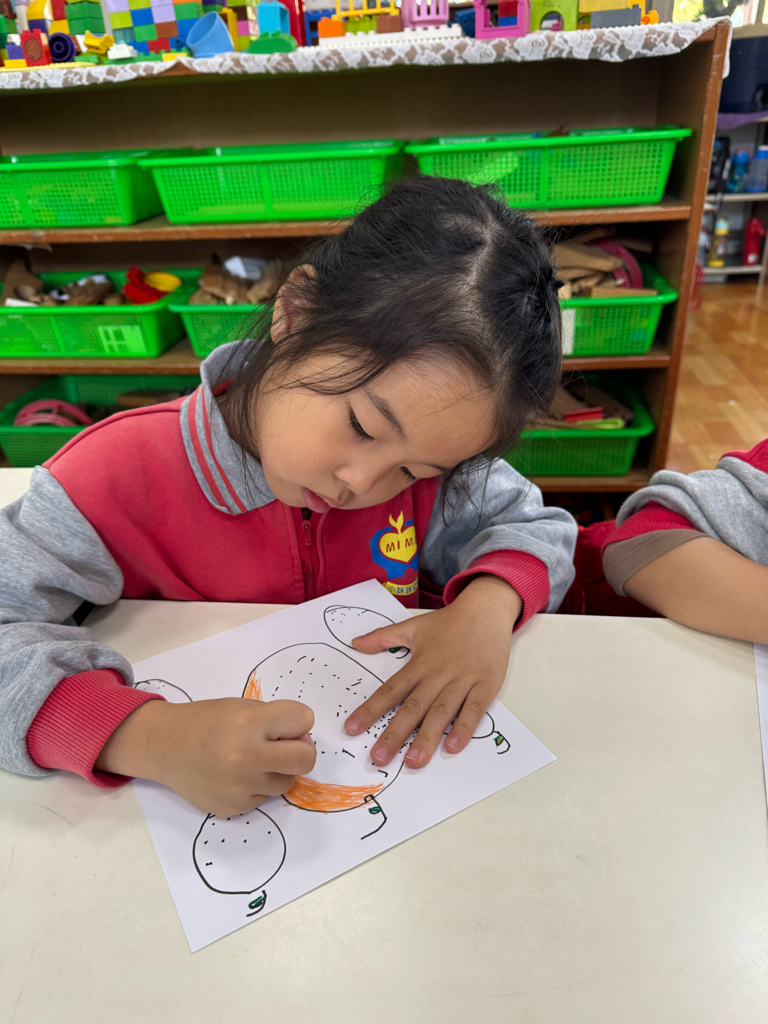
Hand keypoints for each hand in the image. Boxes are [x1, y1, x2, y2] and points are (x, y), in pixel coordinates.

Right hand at [95, 697, 315, 816]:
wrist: (165, 748)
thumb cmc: (206, 722)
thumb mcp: (241, 706)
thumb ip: (275, 719)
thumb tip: (303, 741)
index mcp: (249, 724)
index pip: (303, 719)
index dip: (297, 720)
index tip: (283, 723)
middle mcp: (247, 757)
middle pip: (306, 759)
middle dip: (301, 750)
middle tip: (283, 746)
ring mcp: (241, 787)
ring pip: (287, 782)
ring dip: (279, 770)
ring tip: (253, 760)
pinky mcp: (234, 807)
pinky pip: (264, 798)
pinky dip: (258, 786)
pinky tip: (236, 775)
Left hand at [344, 575, 520, 767]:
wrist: (487, 608)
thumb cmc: (449, 622)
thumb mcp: (413, 626)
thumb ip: (383, 637)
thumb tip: (355, 643)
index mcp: (419, 663)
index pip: (390, 690)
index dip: (370, 710)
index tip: (352, 728)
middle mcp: (438, 674)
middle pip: (413, 707)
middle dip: (395, 734)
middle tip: (379, 757)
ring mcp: (463, 680)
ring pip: (442, 712)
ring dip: (427, 738)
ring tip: (413, 761)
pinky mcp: (485, 685)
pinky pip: (474, 709)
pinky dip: (464, 727)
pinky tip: (453, 746)